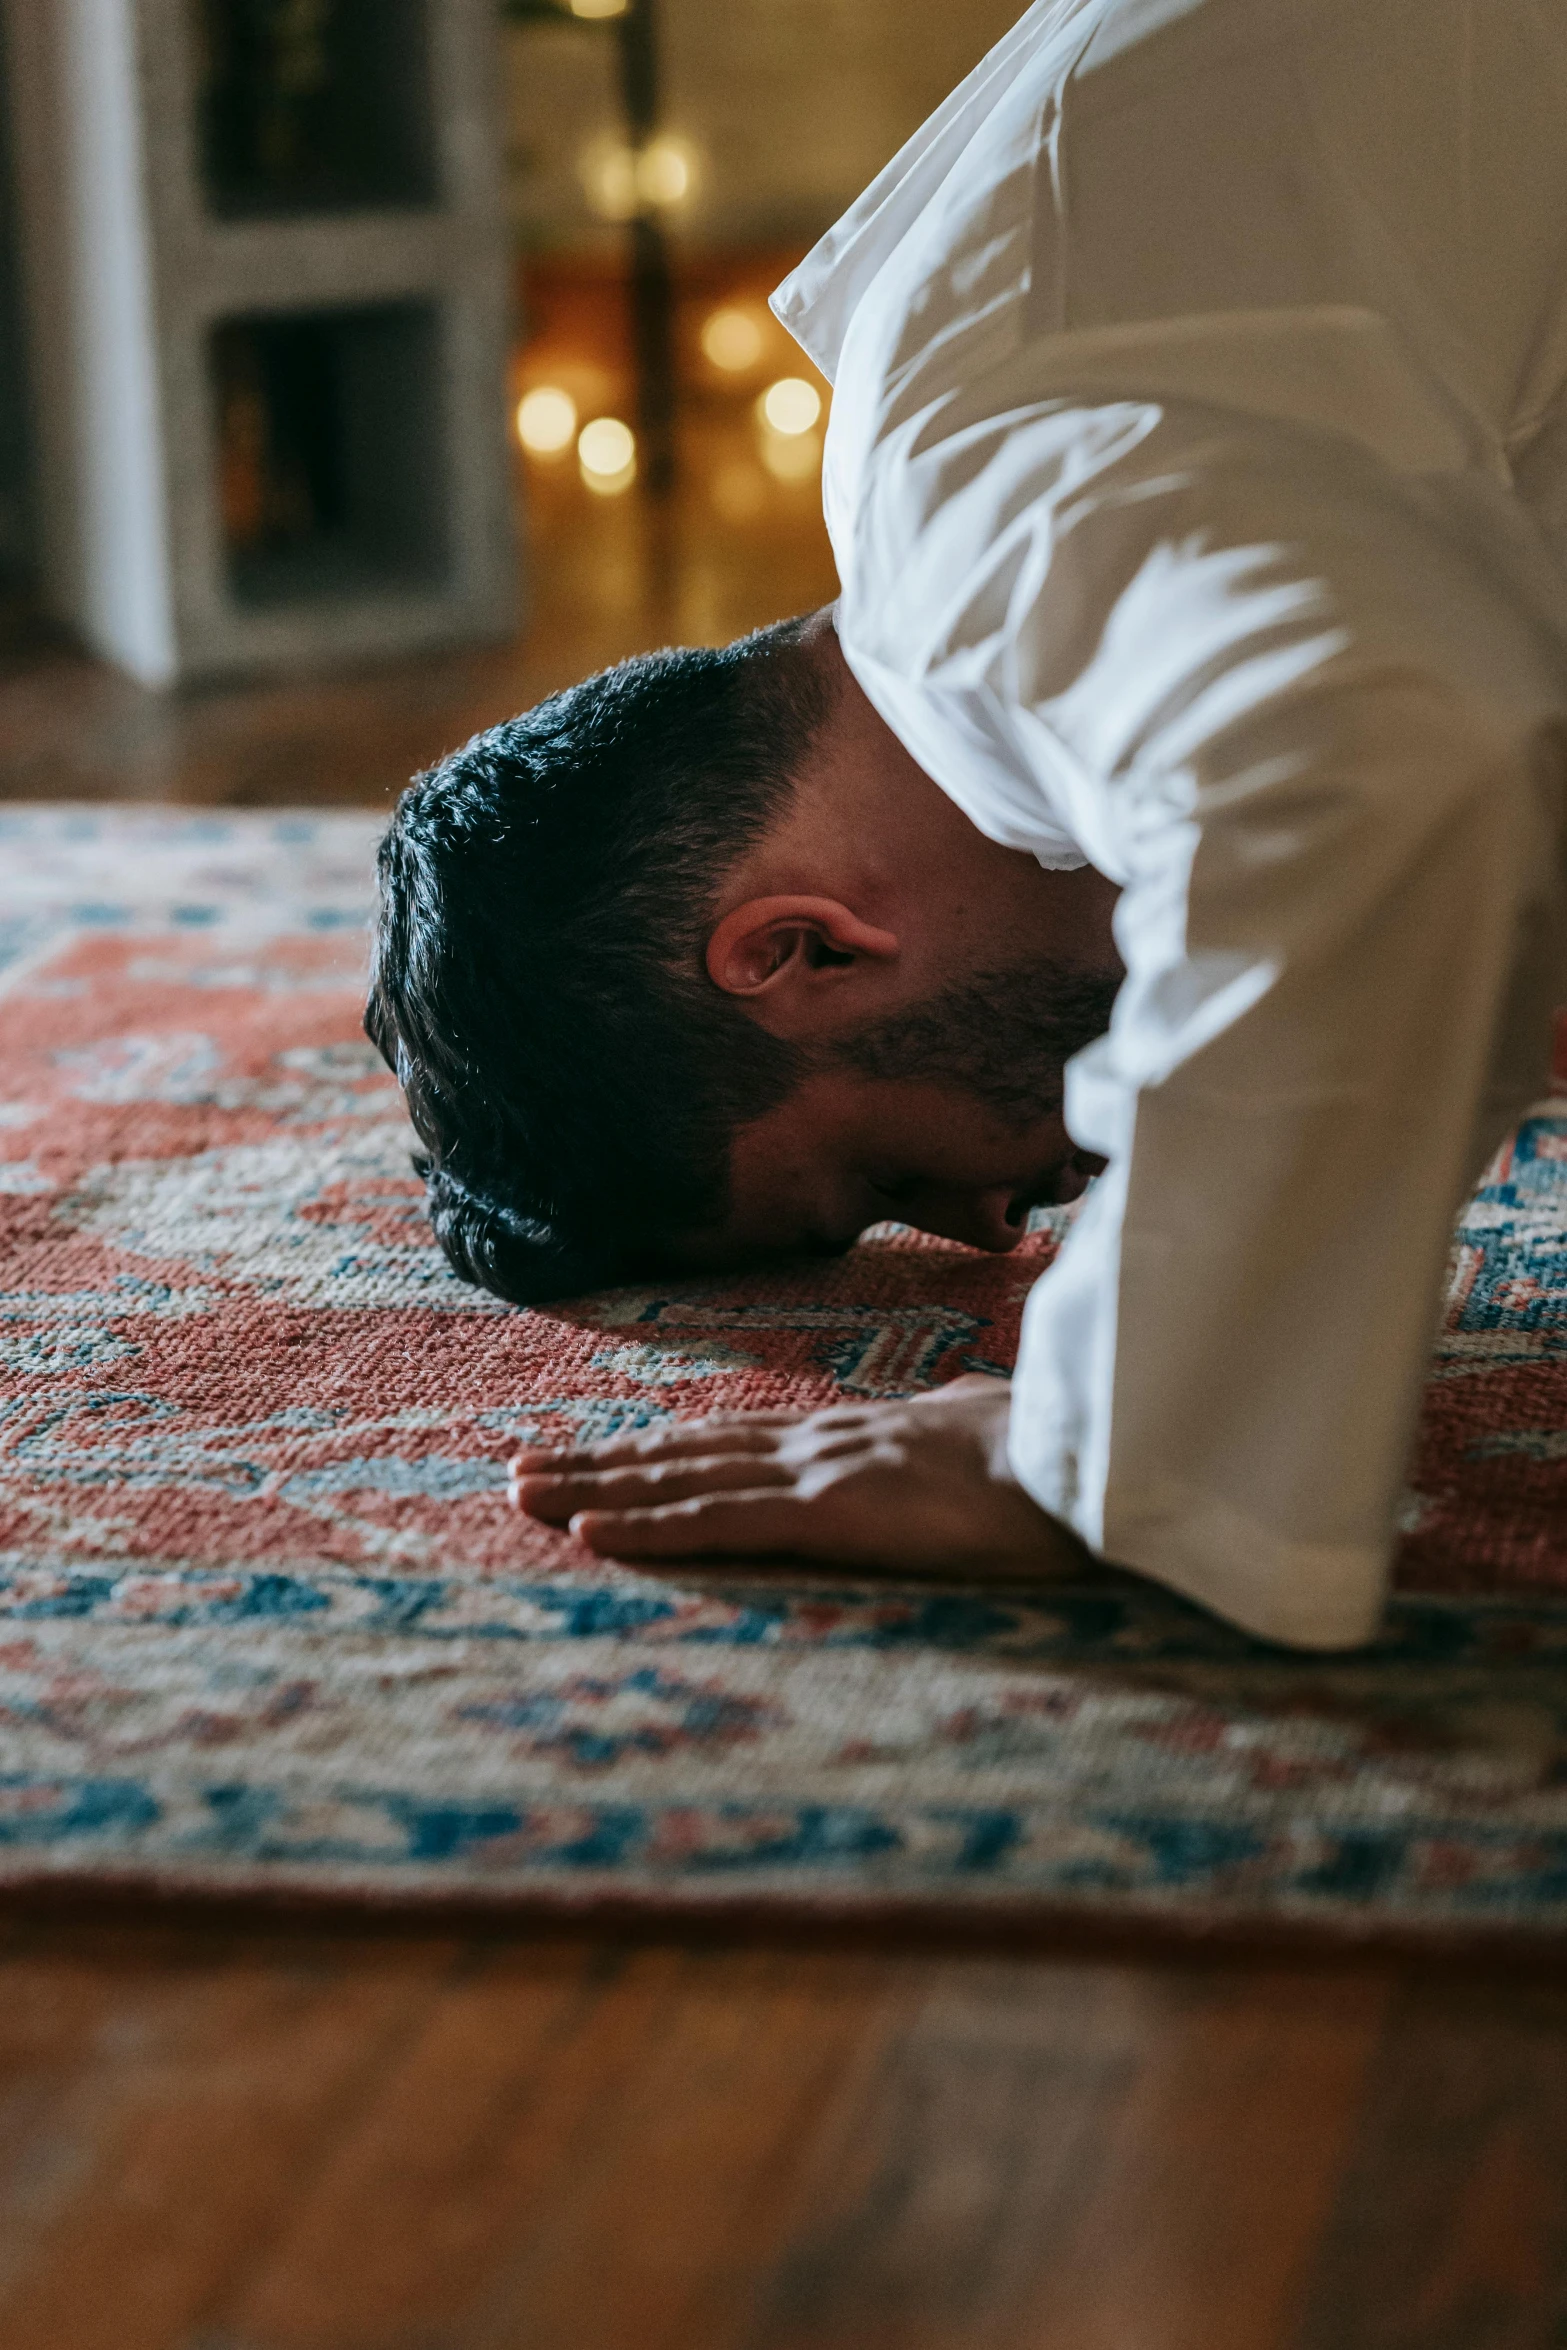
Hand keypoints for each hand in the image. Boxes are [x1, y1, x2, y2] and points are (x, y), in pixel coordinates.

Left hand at [508, 1374, 1088, 1578]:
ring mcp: (817, 1472)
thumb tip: (937, 1421)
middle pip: (685, 1451)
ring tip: (526, 1494)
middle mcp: (817, 1443)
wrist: (1090, 1455)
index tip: (598, 1454)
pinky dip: (648, 1525)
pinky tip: (591, 1532)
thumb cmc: (1050, 1450)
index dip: (658, 1448)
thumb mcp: (976, 1435)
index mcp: (850, 1434)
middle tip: (521, 1472)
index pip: (729, 1442)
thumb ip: (938, 1433)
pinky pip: (718, 1522)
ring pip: (682, 1478)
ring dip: (598, 1486)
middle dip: (601, 1462)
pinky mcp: (828, 1511)